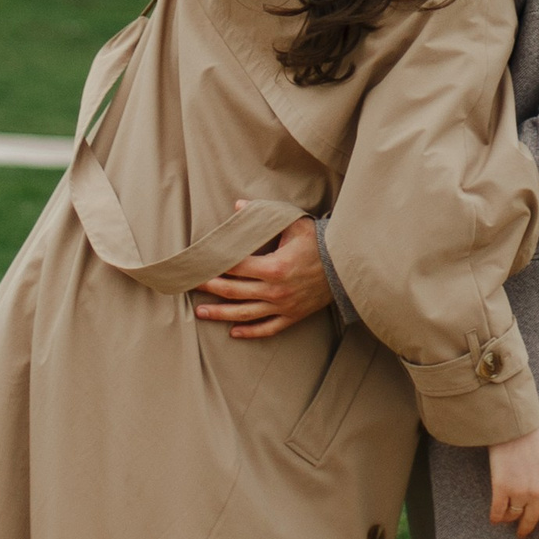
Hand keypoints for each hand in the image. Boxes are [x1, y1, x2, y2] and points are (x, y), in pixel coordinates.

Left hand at [192, 211, 330, 338]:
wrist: (347, 265)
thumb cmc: (318, 242)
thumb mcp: (292, 223)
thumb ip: (262, 216)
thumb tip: (237, 206)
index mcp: (273, 266)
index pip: (235, 267)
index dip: (215, 265)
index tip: (199, 263)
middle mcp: (275, 290)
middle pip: (234, 291)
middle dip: (210, 288)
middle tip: (191, 285)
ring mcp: (283, 306)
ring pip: (245, 314)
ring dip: (220, 314)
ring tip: (201, 312)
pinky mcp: (292, 316)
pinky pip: (267, 329)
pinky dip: (250, 332)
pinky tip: (233, 332)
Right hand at [486, 422, 538, 538]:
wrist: (515, 424)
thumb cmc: (537, 434)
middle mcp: (538, 492)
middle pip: (532, 519)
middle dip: (527, 529)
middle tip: (522, 534)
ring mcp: (519, 491)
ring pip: (514, 516)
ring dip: (511, 521)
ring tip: (507, 522)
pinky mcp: (501, 487)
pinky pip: (498, 510)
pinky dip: (496, 517)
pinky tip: (495, 519)